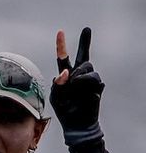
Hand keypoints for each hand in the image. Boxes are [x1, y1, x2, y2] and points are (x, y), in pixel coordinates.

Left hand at [50, 27, 102, 144]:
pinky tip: (84, 93)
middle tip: (87, 29)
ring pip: (88, 67)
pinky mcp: (97, 86)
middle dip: (84, 42)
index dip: (62, 45)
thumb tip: (66, 72)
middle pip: (83, 56)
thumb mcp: (55, 97)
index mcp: (65, 76)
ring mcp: (89, 80)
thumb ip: (58, 84)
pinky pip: (94, 79)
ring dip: (80, 74)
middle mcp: (78, 75)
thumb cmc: (64, 109)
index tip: (60, 32)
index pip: (63, 58)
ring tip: (75, 84)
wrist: (77, 123)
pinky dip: (86, 83)